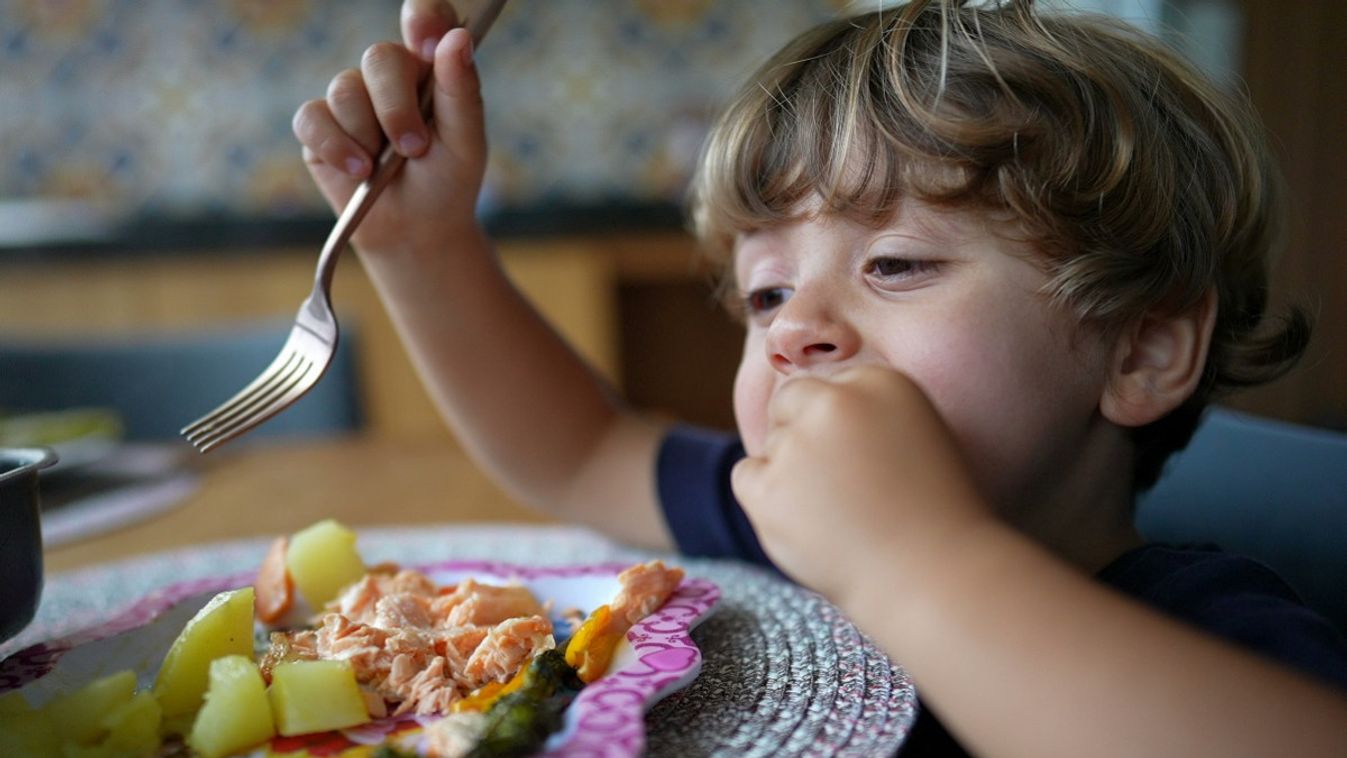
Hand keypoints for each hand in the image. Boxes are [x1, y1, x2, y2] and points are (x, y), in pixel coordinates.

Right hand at [292, 0, 484, 255]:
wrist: (415, 230)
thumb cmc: (447, 182)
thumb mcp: (466, 142)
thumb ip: (461, 90)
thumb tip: (457, 37)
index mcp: (431, 68)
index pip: (426, 18)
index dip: (423, 18)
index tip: (427, 41)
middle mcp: (389, 75)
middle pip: (379, 57)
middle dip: (395, 108)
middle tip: (413, 149)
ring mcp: (351, 97)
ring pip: (345, 89)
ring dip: (367, 136)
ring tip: (382, 170)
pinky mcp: (318, 125)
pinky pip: (313, 118)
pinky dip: (335, 147)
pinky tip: (356, 172)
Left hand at [730, 366, 990, 603]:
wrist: (931, 575)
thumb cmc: (933, 515)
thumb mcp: (919, 436)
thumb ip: (869, 412)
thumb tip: (814, 409)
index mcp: (880, 381)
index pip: (831, 386)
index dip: (840, 425)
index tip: (859, 460)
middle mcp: (834, 402)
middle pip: (790, 402)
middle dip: (804, 434)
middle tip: (838, 485)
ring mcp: (797, 444)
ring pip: (771, 444)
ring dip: (791, 472)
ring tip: (837, 514)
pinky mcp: (767, 486)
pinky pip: (746, 477)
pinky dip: (766, 499)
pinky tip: (808, 522)